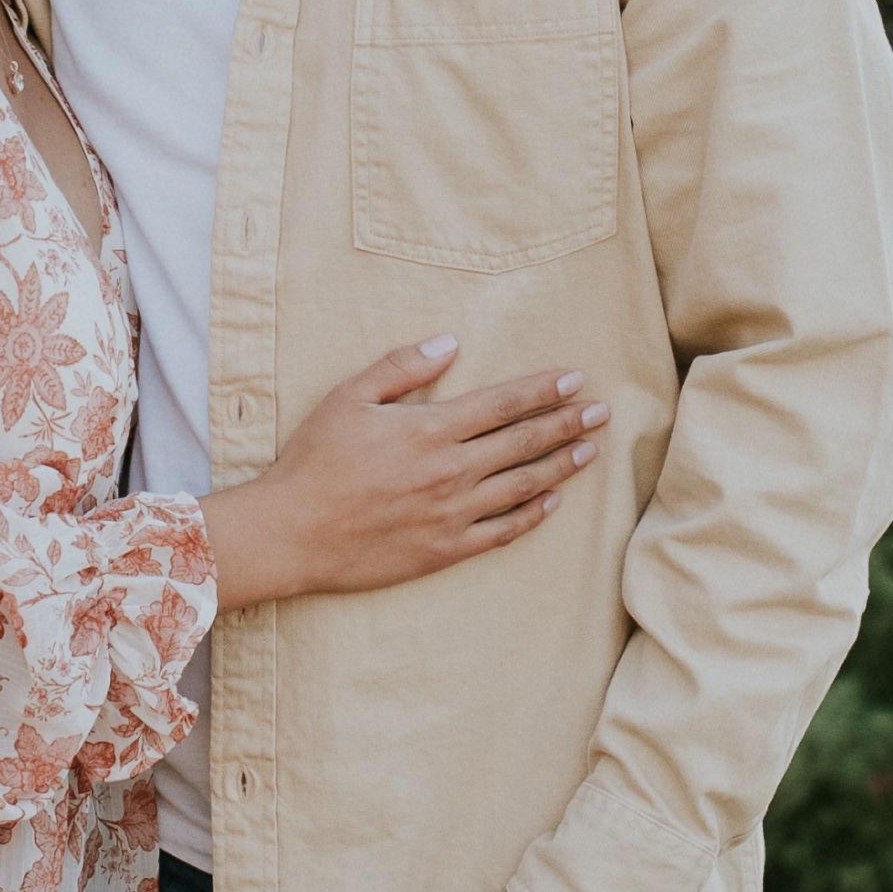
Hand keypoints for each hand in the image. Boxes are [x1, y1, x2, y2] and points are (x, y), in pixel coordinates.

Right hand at [201, 339, 605, 609]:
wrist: (291, 533)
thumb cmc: (314, 461)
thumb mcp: (349, 398)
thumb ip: (402, 367)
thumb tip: (449, 343)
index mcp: (430, 430)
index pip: (502, 404)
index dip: (543, 390)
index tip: (575, 379)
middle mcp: (450, 470)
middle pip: (523, 442)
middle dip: (566, 423)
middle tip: (601, 410)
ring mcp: (451, 513)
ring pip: (522, 486)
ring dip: (560, 465)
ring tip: (589, 451)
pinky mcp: (444, 549)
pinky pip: (501, 531)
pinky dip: (531, 515)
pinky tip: (552, 502)